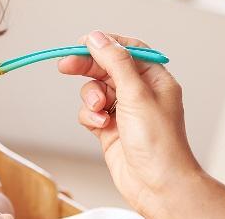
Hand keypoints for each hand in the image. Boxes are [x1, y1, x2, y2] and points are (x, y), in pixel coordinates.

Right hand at [58, 31, 200, 214]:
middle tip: (65, 65)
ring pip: (96, 90)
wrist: (158, 186)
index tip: (82, 43)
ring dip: (92, 98)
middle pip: (107, 68)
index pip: (127, 50)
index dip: (105, 44)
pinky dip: (90, 117)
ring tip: (98, 110)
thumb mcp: (136, 94)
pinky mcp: (111, 129)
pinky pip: (91, 112)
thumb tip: (98, 38)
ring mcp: (125, 111)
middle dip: (87, 67)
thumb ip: (115, 63)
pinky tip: (100, 126)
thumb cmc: (158, 143)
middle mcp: (140, 92)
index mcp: (155, 79)